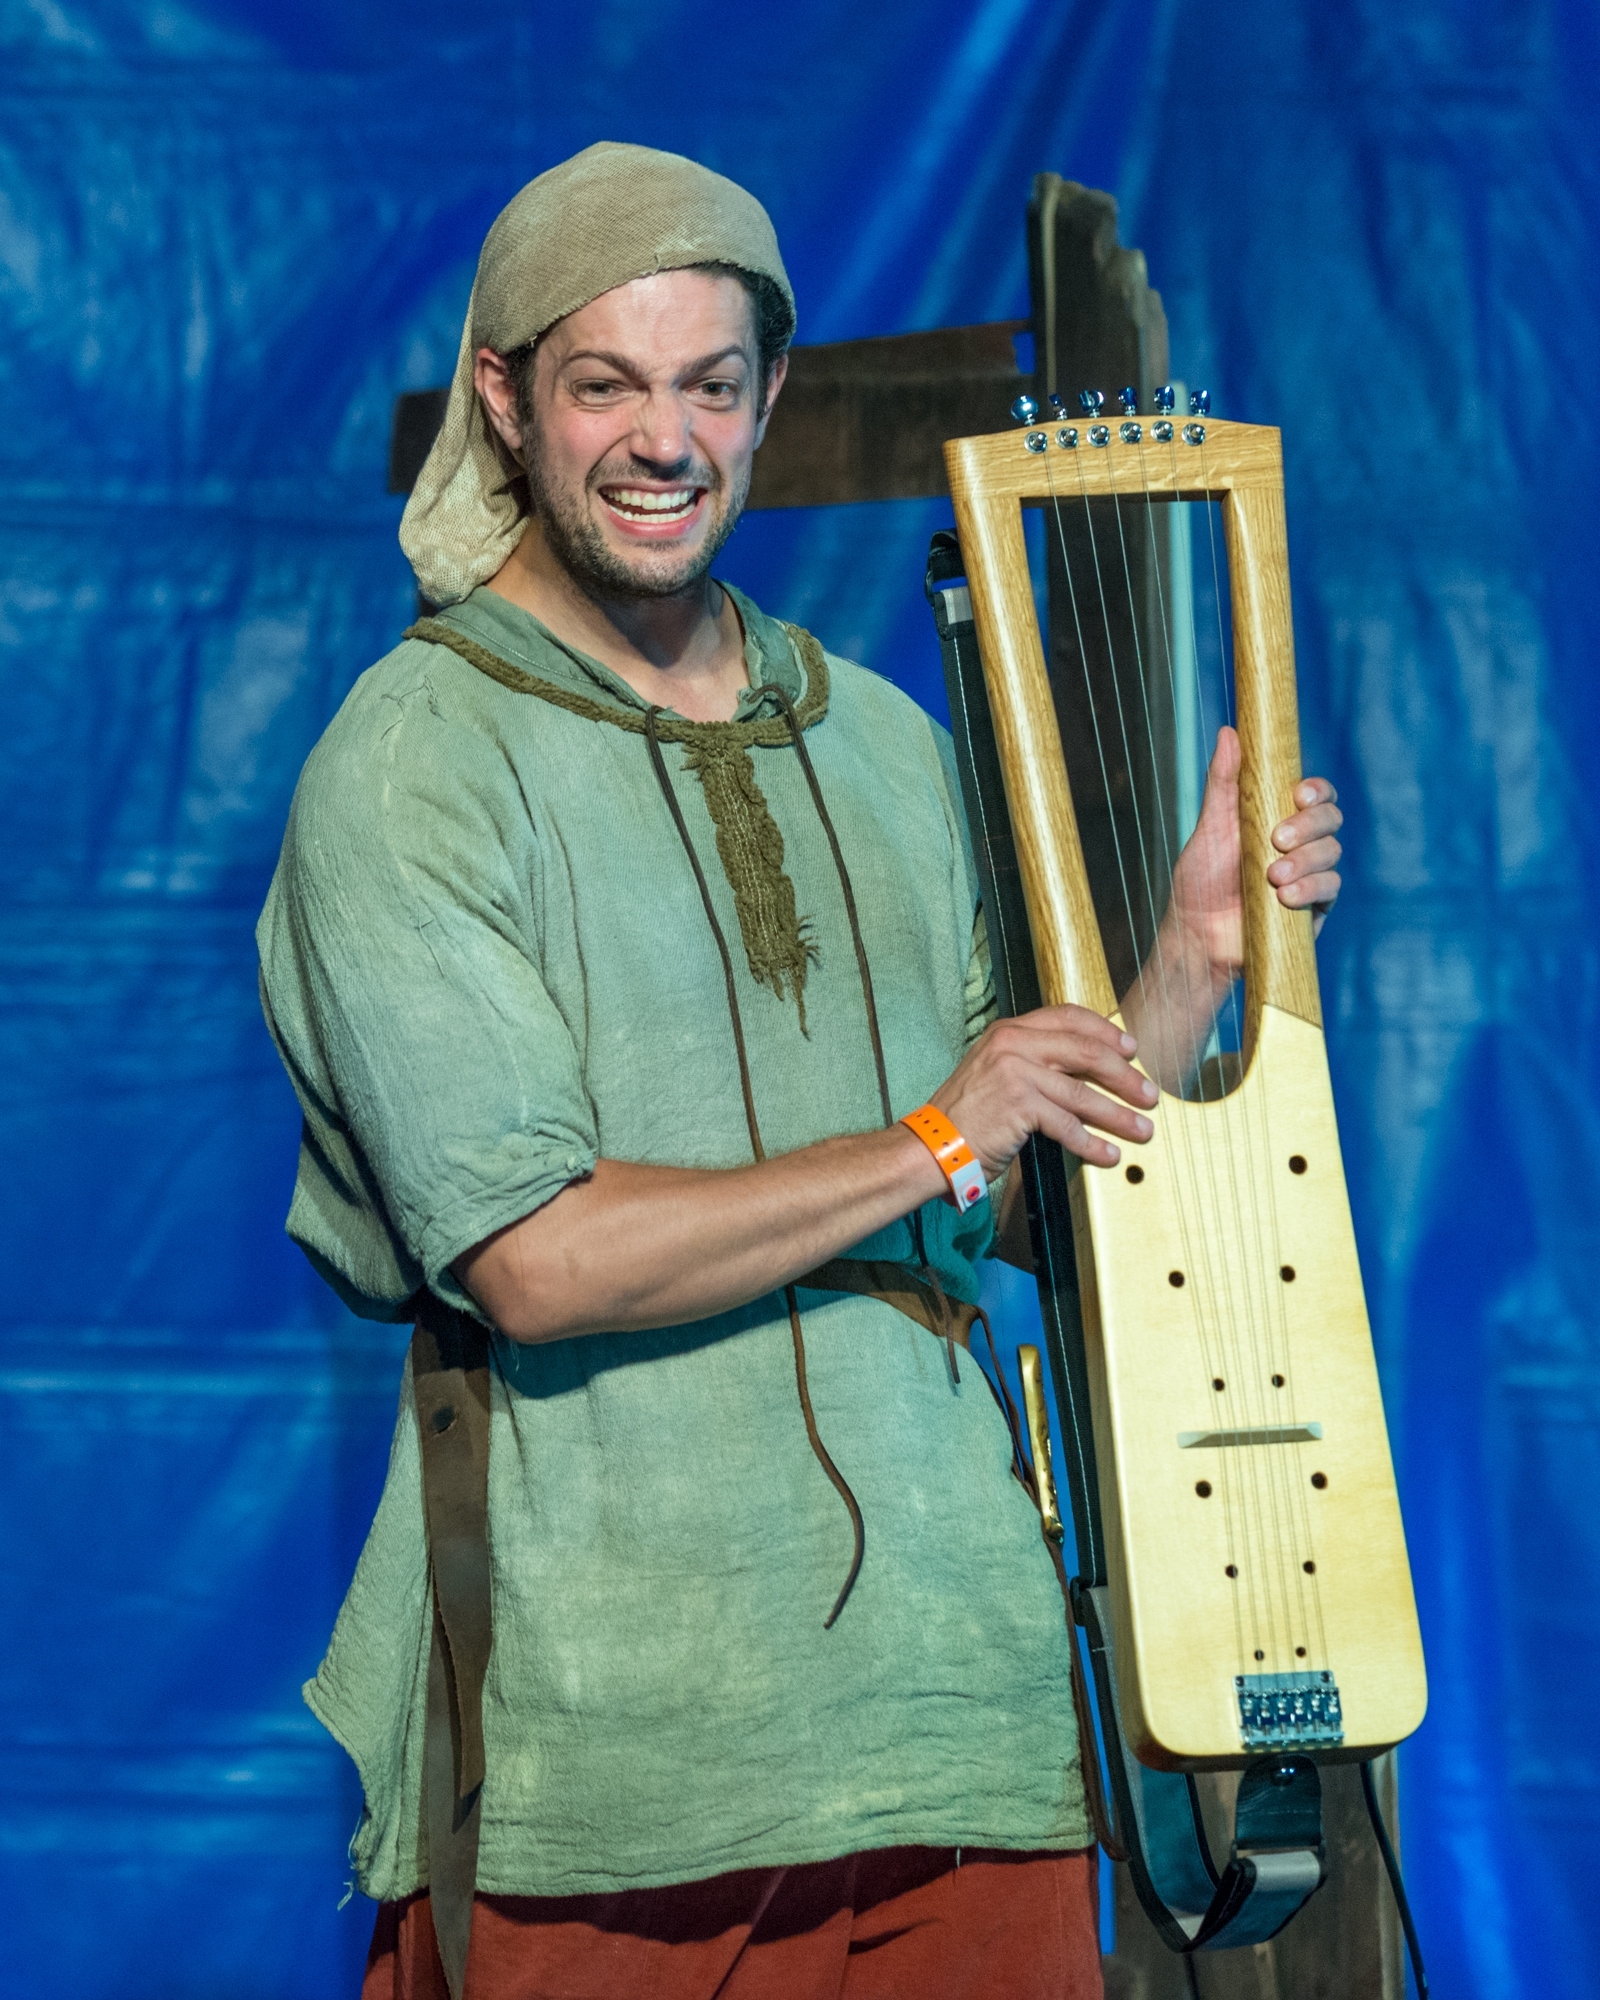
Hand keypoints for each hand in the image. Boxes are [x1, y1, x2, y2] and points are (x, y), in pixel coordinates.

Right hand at [931, 1005, 1158, 1173]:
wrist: (932, 1145)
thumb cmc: (966, 1117)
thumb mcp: (997, 1073)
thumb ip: (1034, 1063)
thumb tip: (1086, 1075)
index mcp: (1009, 1031)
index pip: (1069, 1017)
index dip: (1106, 1032)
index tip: (1131, 1049)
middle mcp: (1013, 1044)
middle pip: (1086, 1052)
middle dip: (1126, 1076)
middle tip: (1148, 1095)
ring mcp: (1015, 1072)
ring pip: (1083, 1093)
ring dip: (1119, 1115)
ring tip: (1142, 1130)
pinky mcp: (1019, 1104)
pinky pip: (1068, 1124)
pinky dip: (1093, 1143)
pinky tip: (1108, 1155)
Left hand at [1168, 726, 1342, 978]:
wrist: (1198, 937)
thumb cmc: (1200, 881)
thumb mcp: (1211, 828)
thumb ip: (1223, 783)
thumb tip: (1229, 731)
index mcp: (1279, 819)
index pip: (1315, 795)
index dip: (1317, 790)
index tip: (1300, 794)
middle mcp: (1301, 845)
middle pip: (1330, 820)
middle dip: (1309, 826)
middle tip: (1277, 839)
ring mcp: (1311, 875)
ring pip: (1332, 853)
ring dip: (1306, 860)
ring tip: (1273, 874)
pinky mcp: (1316, 908)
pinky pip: (1330, 888)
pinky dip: (1310, 888)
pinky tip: (1285, 896)